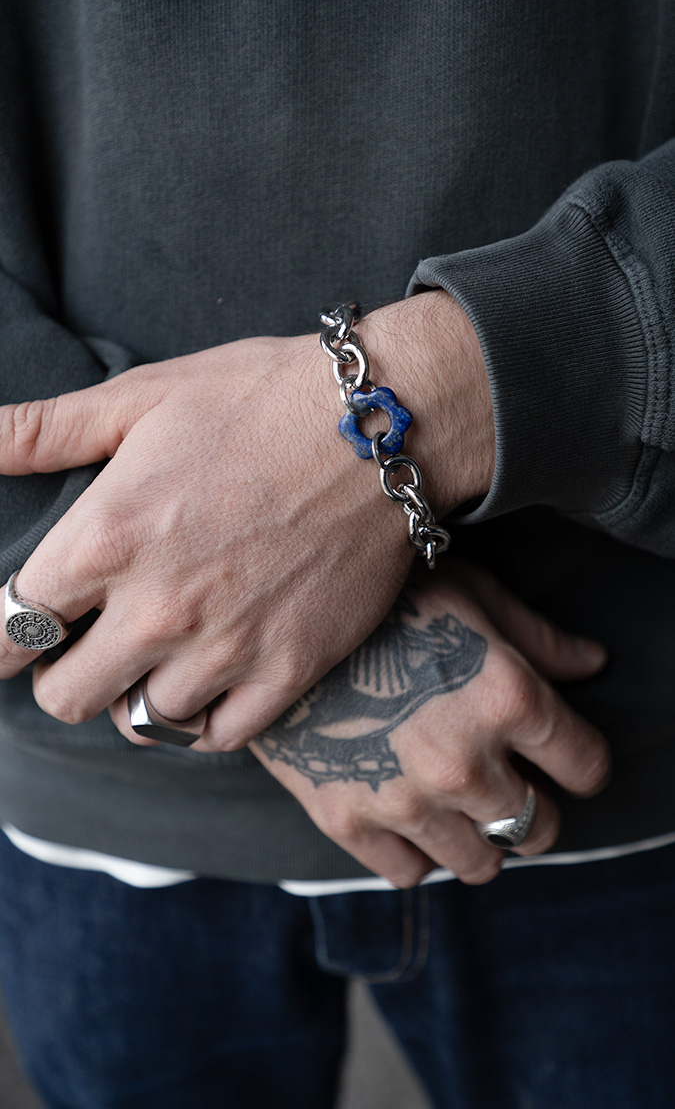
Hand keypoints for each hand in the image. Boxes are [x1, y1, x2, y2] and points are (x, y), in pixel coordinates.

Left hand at [0, 294, 494, 746]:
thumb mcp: (144, 395)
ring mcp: (226, 648)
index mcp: (106, 537)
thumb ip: (46, 429)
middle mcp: (158, 608)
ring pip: (140, 722)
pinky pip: (218, 736)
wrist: (384, 424)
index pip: (12, 622)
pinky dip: (202, 718)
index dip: (3, 631)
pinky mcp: (288, 670)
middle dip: (61, 671)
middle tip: (85, 641)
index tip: (15, 629)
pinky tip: (207, 680)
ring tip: (151, 658)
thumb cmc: (260, 398)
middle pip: (63, 695)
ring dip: (133, 695)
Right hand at [249, 564, 609, 886]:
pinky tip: (409, 812)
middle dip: (534, 807)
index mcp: (507, 697)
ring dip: (480, 837)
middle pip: (539, 826)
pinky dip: (417, 851)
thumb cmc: (383, 594)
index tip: (564, 756)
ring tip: (460, 803)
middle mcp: (464, 761)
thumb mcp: (469, 594)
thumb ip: (537, 637)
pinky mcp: (347, 820)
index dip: (582, 760)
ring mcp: (404, 799)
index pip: (585, 764)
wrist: (272, 611)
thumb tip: (592, 663)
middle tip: (510, 783)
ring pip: (481, 862)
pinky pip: (408, 871)